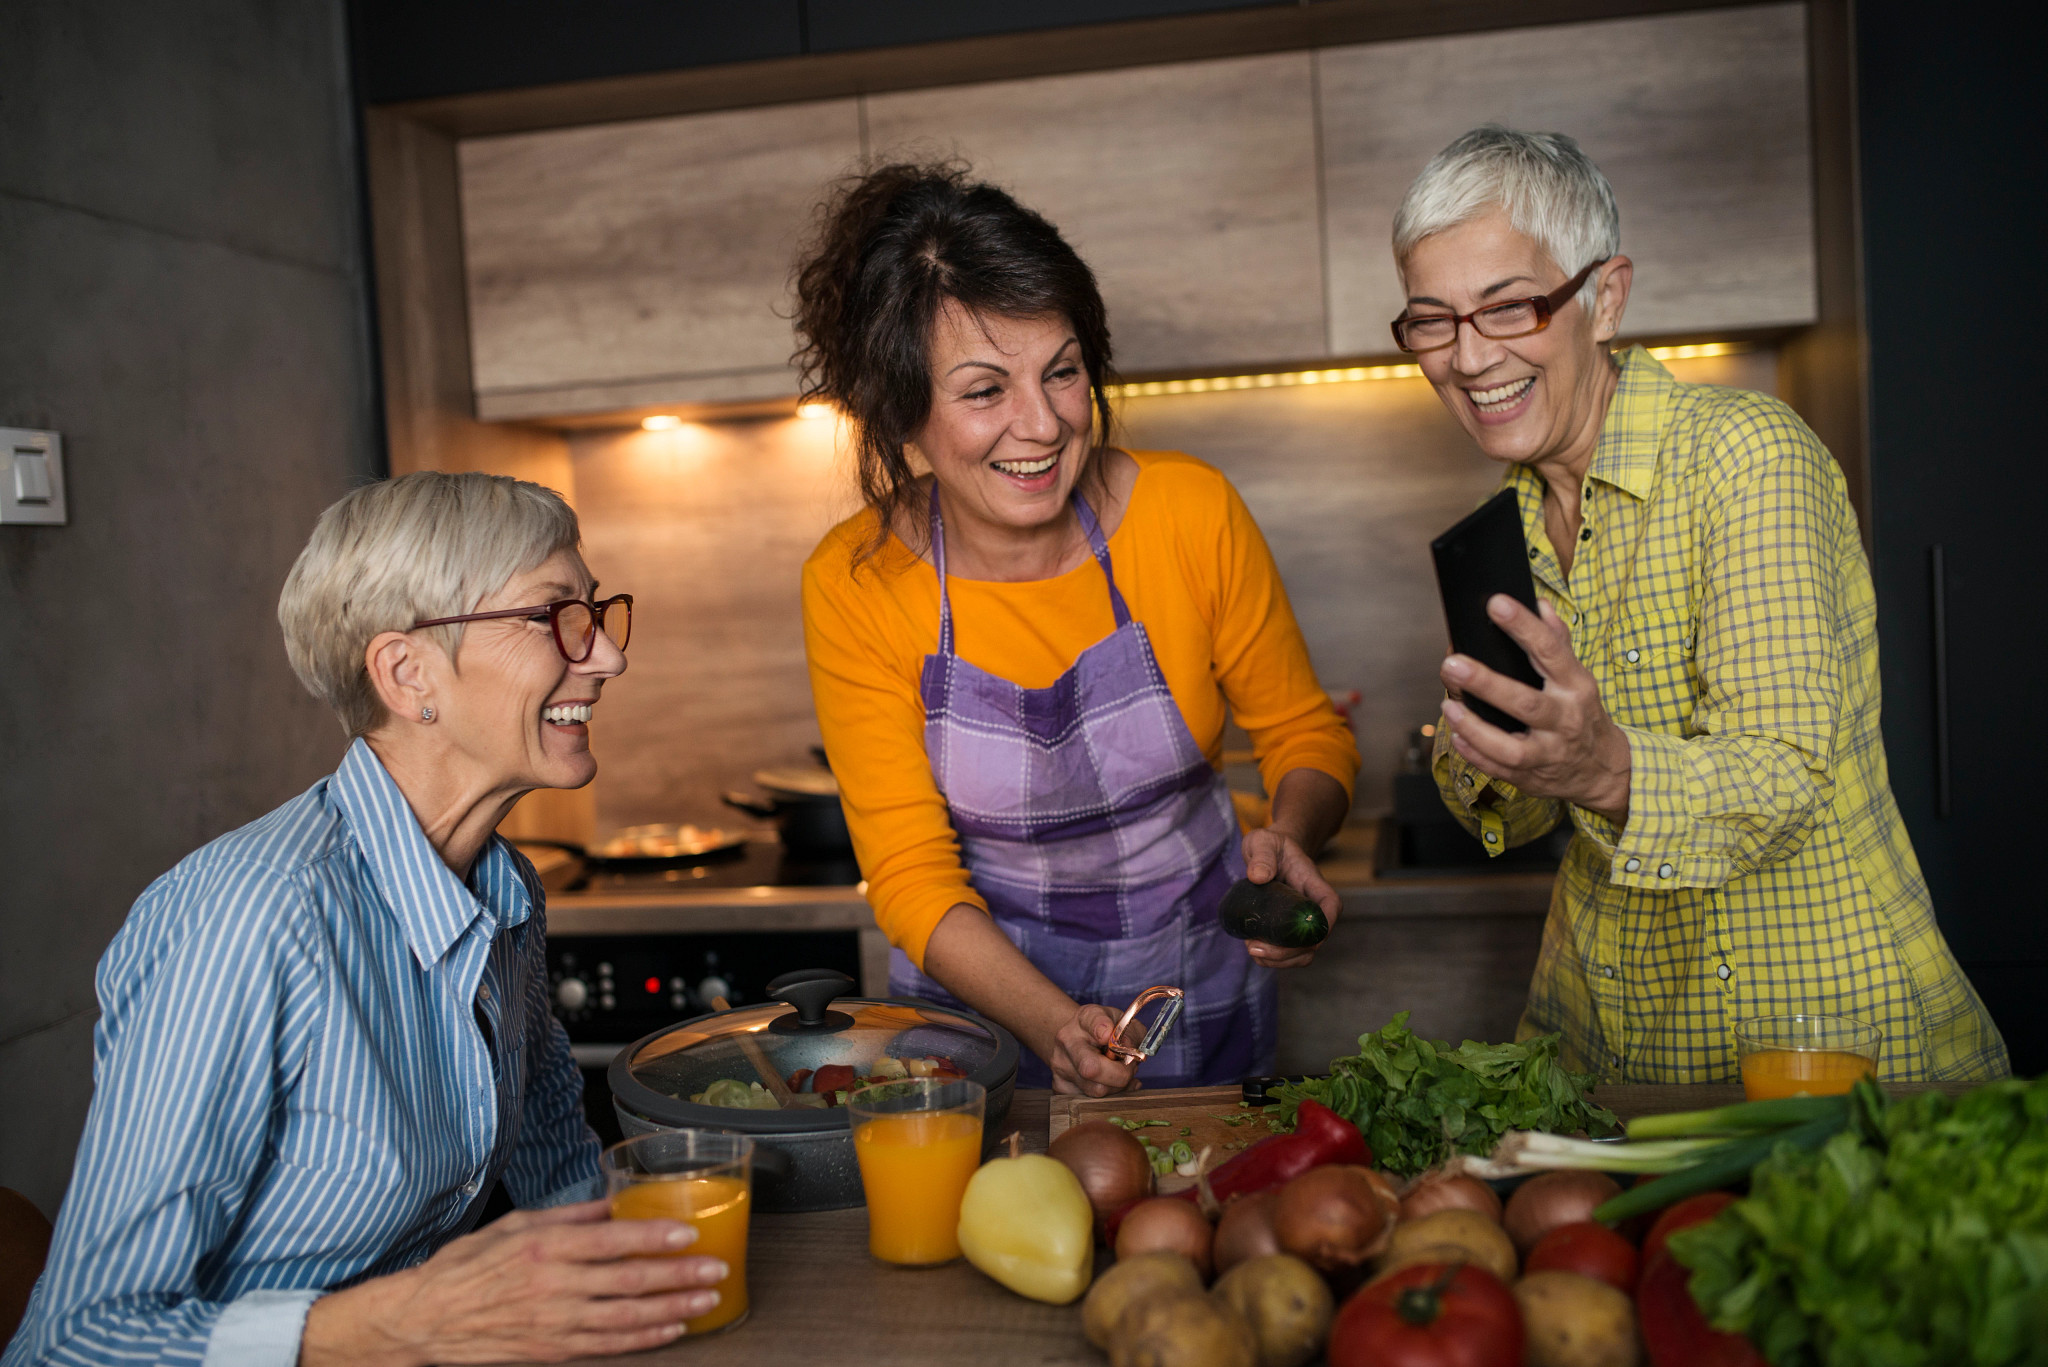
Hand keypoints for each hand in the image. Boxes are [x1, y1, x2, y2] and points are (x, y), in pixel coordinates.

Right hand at [299, 1200, 727, 1365]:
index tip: (688, 1233)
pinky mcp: (551, 1351)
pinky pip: (607, 1346)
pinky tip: (670, 1331)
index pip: (613, 1240)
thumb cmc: (463, 1270)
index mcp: (545, 1246)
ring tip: (705, 1301)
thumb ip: (565, 1214)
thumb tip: (609, 1203)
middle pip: (630, 1282)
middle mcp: (554, 1286)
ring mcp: (554, 1323)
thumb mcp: (511, 1225)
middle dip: (679, 1276)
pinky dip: (643, 1340)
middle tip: (714, 1269)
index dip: (655, 1237)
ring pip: (627, 1319)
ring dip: (672, 1310)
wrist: (421, 1323)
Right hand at [1047, 1003, 1142, 1097]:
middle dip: (1120, 1074)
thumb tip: (1130, 1053)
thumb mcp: (1124, 1023)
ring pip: (1095, 1090)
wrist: (1076, 1039)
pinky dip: (1107, 1096)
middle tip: (1130, 1068)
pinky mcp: (1059, 1086)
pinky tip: (1111, 1084)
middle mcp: (1067, 1040)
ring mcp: (1060, 1065)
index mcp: (1085, 1018)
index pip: (1093, 1022)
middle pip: (1091, 1068)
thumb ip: (1133, 1034)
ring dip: (1116, 1087)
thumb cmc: (1106, 1032)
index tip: (1108, 1035)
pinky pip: (1089, 1102)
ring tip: (1119, 1074)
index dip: (1102, 1029)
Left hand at [1239, 825, 1340, 968]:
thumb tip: (1258, 877)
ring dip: (1278, 961)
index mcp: (1316, 887)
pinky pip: (1289, 955)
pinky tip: (1253, 948)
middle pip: (1314, 942)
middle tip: (1253, 947)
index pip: (1330, 909)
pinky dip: (1272, 959)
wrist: (1269, 853)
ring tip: (1251, 947)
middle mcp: (1315, 910)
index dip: (1319, 929)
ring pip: (1302, 955)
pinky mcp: (1290, 932)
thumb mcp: (1263, 842)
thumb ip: (1261, 855)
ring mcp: (1303, 924)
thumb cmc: (1271, 846)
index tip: (1290, 938)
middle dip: (1286, 953)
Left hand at [1440, 595, 1631, 824]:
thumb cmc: (1582, 714)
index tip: (1496, 604)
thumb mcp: (1578, 677)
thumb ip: (1558, 641)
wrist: (1603, 769)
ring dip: (1475, 727)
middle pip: (1526, 703)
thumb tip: (1541, 605)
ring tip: (1449, 706)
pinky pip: (1500, 769)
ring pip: (1511, 747)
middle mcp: (1565, 720)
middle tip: (1453, 663)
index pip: (1550, 651)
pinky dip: (1475, 755)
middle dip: (1486, 683)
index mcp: (1576, 686)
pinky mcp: (1533, 777)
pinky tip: (1457, 736)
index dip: (1523, 626)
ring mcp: (1549, 752)